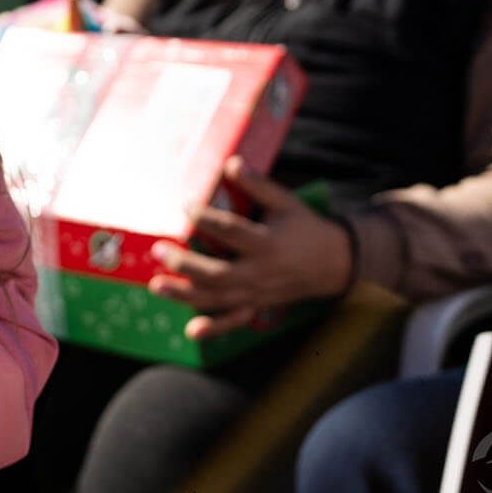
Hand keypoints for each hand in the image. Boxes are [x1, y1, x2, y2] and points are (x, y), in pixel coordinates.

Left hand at [148, 157, 353, 338]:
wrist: (335, 264)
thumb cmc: (305, 227)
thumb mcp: (286, 202)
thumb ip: (258, 185)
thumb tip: (230, 163)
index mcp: (268, 244)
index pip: (231, 231)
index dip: (205, 217)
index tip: (184, 204)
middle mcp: (261, 272)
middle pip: (218, 274)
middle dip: (186, 264)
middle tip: (158, 250)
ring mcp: (258, 293)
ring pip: (219, 299)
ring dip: (186, 295)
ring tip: (156, 285)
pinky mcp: (259, 306)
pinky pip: (235, 320)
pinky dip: (214, 327)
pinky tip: (191, 330)